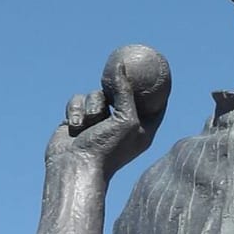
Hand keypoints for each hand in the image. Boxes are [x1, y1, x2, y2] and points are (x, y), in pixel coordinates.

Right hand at [46, 49, 168, 179]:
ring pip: (96, 94)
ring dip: (92, 105)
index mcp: (142, 127)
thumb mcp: (125, 118)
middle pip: (123, 94)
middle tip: (118, 69)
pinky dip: (76, 110)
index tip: (159, 70)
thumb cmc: (107, 148)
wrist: (75, 166)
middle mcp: (122, 123)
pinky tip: (75, 126)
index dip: (158, 88)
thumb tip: (123, 67)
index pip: (156, 104)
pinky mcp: (79, 119)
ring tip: (90, 123)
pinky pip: (78, 100)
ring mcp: (99, 121)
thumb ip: (126, 92)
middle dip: (118, 86)